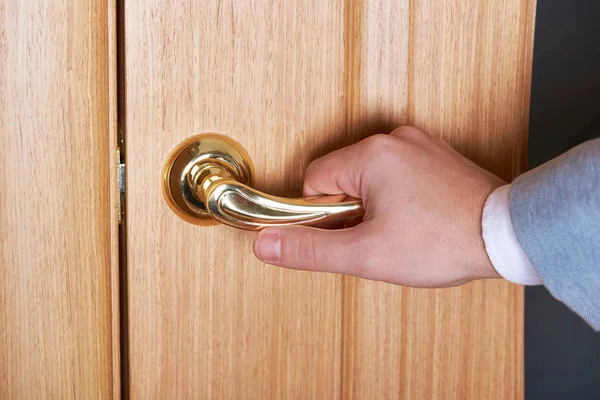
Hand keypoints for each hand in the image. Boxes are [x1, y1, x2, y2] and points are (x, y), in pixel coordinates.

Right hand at [252, 127, 503, 286]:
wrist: (508, 236)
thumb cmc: (443, 242)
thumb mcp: (367, 254)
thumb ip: (311, 250)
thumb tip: (266, 245)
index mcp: (371, 155)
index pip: (315, 180)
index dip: (323, 216)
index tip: (347, 235)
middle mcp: (395, 140)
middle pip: (342, 178)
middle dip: (351, 213)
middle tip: (380, 237)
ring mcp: (419, 145)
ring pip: (370, 178)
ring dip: (375, 207)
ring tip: (404, 230)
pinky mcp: (436, 156)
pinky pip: (397, 174)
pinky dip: (397, 197)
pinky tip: (418, 219)